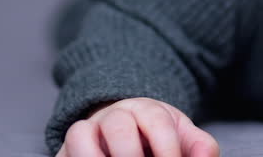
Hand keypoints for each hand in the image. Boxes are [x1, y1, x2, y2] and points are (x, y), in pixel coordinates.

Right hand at [57, 97, 219, 156]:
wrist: (124, 131)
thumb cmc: (155, 139)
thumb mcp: (181, 137)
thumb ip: (198, 146)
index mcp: (146, 110)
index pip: (157, 122)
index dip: (167, 148)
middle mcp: (113, 116)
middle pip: (118, 125)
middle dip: (131, 155)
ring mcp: (86, 131)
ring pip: (80, 133)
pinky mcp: (66, 149)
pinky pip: (63, 151)